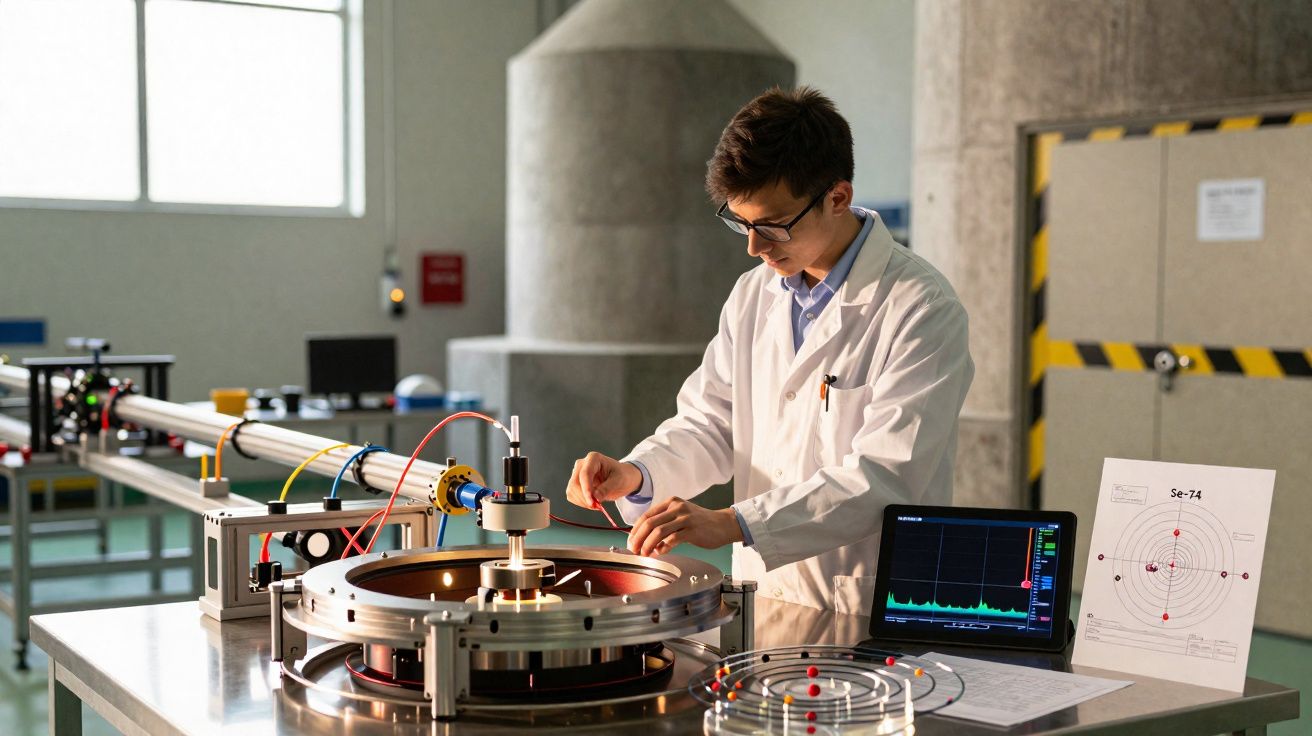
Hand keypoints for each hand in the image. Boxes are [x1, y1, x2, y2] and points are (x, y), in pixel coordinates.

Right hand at [565, 451, 641, 508]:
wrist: (622, 478)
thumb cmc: (622, 476)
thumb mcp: (619, 481)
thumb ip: (606, 488)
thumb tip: (595, 497)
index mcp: (594, 458)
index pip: (585, 474)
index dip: (586, 489)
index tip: (591, 502)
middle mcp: (582, 464)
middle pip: (575, 483)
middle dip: (585, 497)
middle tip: (597, 506)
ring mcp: (577, 474)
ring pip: (572, 490)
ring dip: (583, 501)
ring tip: (597, 504)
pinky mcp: (575, 483)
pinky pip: (572, 495)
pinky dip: (581, 502)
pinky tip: (592, 502)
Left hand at [626, 497, 743, 556]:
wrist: (723, 524)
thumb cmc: (701, 523)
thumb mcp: (680, 516)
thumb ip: (664, 523)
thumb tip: (645, 539)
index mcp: (671, 503)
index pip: (646, 515)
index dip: (635, 530)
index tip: (630, 541)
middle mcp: (677, 508)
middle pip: (650, 523)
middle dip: (638, 538)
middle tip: (633, 549)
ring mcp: (685, 518)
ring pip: (659, 531)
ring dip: (648, 545)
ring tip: (645, 554)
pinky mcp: (692, 530)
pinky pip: (673, 540)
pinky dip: (663, 548)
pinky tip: (661, 552)